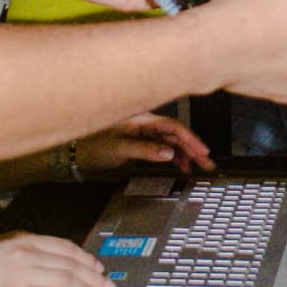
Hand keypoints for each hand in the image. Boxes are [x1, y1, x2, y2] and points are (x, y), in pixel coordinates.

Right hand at [0, 232, 114, 286]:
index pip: (65, 247)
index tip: (100, 268)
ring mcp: (21, 274)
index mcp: (24, 240)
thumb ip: (29, 253)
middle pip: (71, 264)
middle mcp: (25, 253)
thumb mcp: (4, 249)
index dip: (87, 259)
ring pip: (65, 280)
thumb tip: (57, 264)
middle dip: (94, 277)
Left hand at [74, 113, 214, 174]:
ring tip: (199, 166)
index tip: (202, 150)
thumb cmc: (94, 146)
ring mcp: (145, 135)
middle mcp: (146, 125)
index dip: (190, 138)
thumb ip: (144, 150)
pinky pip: (165, 149)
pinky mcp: (143, 144)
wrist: (78, 154)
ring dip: (187, 154)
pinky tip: (182, 166)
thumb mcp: (119, 149)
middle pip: (176, 134)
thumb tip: (168, 152)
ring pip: (172, 142)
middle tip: (208, 162)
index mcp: (143, 121)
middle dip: (194, 147)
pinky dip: (175, 157)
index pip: (173, 127)